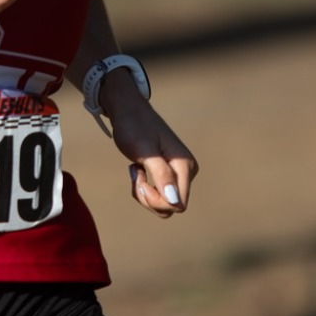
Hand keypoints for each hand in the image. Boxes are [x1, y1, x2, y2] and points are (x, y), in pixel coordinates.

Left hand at [100, 77, 196, 218]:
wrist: (128, 109)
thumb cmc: (133, 126)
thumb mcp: (144, 151)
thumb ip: (162, 175)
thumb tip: (175, 201)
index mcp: (185, 165)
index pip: (177, 204)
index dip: (156, 200)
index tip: (140, 181)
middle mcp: (187, 170)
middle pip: (171, 206)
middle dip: (149, 198)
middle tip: (136, 175)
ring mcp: (180, 172)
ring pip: (164, 202)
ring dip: (145, 193)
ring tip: (136, 170)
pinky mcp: (170, 173)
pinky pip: (159, 194)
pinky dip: (144, 188)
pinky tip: (138, 169)